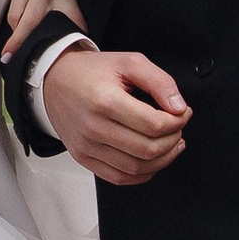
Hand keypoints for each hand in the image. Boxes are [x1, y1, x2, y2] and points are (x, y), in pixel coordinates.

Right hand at [42, 44, 189, 186]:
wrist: (55, 80)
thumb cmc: (91, 72)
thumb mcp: (128, 62)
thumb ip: (159, 81)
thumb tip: (178, 107)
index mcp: (105, 100)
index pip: (154, 124)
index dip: (177, 122)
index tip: (183, 113)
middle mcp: (93, 127)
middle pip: (148, 149)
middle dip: (173, 140)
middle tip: (178, 128)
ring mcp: (87, 146)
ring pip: (136, 167)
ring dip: (163, 159)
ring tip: (171, 144)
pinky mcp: (83, 158)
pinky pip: (119, 177)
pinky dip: (142, 174)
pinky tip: (152, 160)